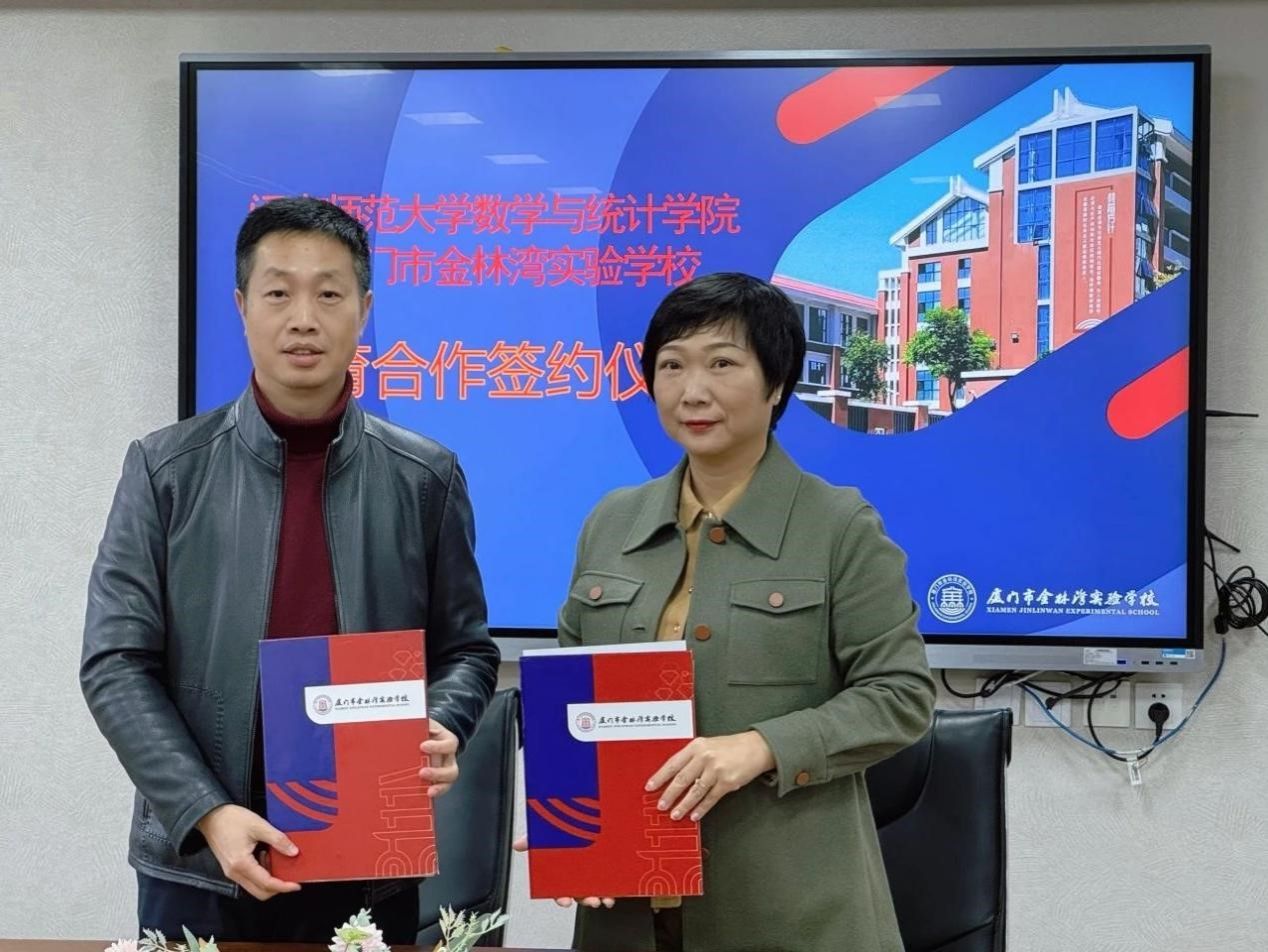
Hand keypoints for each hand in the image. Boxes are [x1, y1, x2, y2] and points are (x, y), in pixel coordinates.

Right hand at [196, 804, 300, 899]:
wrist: (210, 816)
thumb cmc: (232, 819)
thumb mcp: (259, 825)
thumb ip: (278, 840)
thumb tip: (294, 852)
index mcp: (241, 864)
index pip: (266, 883)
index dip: (284, 886)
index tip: (297, 885)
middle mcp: (234, 873)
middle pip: (260, 892)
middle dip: (277, 887)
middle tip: (290, 874)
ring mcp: (231, 872)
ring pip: (254, 887)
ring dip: (269, 879)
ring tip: (275, 858)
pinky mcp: (231, 868)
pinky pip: (249, 879)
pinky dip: (261, 874)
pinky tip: (265, 856)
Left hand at [419, 718, 458, 796]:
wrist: (426, 737)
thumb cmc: (424, 730)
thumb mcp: (424, 724)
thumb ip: (420, 725)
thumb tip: (411, 729)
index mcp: (448, 741)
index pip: (449, 744)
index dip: (437, 747)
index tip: (422, 746)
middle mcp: (449, 758)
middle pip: (451, 770)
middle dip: (438, 773)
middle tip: (422, 772)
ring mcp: (444, 771)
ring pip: (448, 783)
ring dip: (439, 787)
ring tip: (428, 791)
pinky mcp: (437, 780)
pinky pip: (439, 789)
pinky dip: (434, 793)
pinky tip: (424, 796)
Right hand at [512, 834, 614, 908]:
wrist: (593, 811)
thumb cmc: (566, 827)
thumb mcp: (549, 831)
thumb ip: (533, 839)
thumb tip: (517, 844)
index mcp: (563, 869)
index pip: (559, 888)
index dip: (561, 897)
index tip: (565, 901)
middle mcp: (577, 873)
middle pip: (579, 892)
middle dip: (584, 899)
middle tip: (590, 900)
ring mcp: (593, 872)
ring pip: (594, 890)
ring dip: (598, 897)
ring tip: (602, 899)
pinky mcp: (607, 869)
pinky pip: (609, 884)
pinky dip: (611, 891)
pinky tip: (612, 894)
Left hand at [646, 731, 775, 821]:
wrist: (756, 747)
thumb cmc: (730, 746)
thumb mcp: (707, 745)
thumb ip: (691, 757)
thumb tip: (673, 776)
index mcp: (696, 746)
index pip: (673, 763)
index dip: (660, 777)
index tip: (650, 787)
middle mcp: (705, 757)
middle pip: (682, 779)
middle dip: (669, 795)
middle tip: (661, 806)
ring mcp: (716, 770)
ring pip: (695, 791)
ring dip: (684, 805)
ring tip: (675, 814)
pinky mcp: (727, 782)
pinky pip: (710, 798)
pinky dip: (701, 808)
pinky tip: (694, 815)